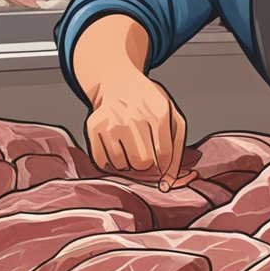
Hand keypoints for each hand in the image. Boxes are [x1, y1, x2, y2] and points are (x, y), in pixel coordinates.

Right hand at [85, 72, 186, 190]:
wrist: (120, 83)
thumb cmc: (150, 107)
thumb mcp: (172, 119)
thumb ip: (176, 153)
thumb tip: (166, 187)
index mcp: (159, 112)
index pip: (164, 155)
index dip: (164, 166)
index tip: (161, 162)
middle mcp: (134, 115)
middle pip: (143, 163)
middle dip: (146, 165)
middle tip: (144, 153)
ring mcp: (111, 120)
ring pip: (121, 166)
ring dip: (127, 164)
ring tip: (129, 146)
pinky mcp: (93, 126)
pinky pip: (102, 162)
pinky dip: (110, 161)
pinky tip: (116, 146)